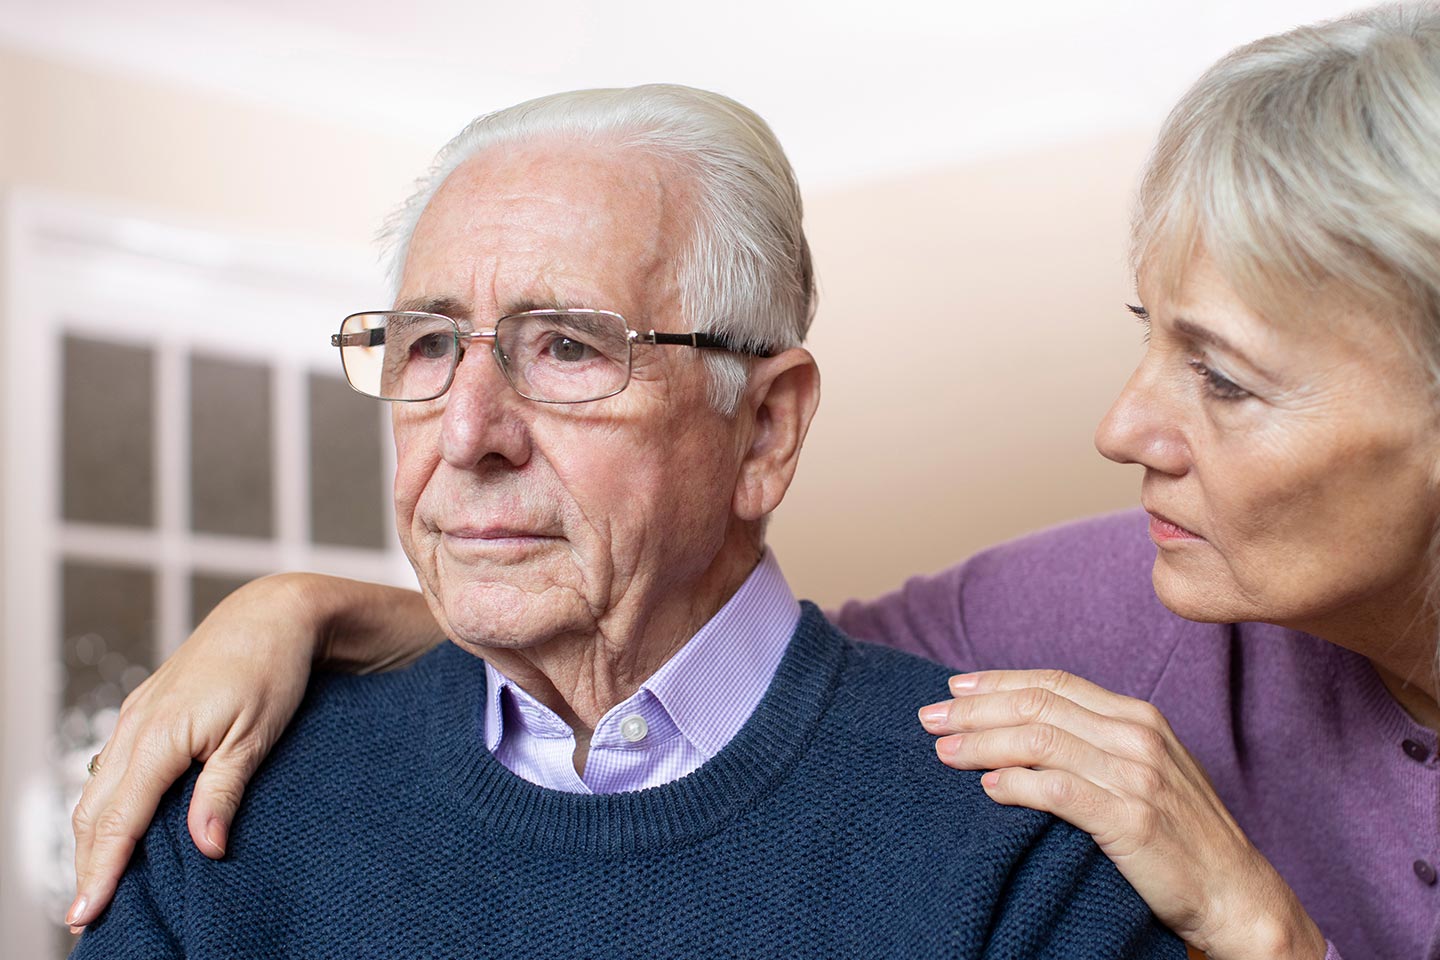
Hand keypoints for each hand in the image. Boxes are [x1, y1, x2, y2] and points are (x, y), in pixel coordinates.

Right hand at [66, 574, 319, 930]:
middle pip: (95, 809)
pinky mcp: (148, 707)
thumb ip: (223, 793)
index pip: (119, 820)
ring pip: (98, 787)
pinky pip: (113, 763)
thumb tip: (205, 848)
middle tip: (85, 913)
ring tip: (95, 880)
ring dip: (92, 835)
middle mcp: (137, 724)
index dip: (101, 870)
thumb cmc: (272, 669)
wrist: (274, 613)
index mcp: (159, 736)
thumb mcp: (255, 736)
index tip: (87, 913)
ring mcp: (138, 714)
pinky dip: (107, 801)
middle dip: (87, 862)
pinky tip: (116, 823)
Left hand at [918, 669, 1326, 959]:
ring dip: (982, 743)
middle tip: (930, 717)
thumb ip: (1095, 742)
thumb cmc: (1181, 836)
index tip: (954, 686)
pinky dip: (1015, 784)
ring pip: (1039, 741)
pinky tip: (987, 788)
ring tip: (944, 751)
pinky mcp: (1131, 818)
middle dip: (976, 708)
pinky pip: (1057, 790)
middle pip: (1038, 705)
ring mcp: (1137, 775)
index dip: (999, 681)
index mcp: (1138, 716)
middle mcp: (1137, 736)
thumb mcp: (1144, 771)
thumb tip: (1023, 728)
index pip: (1054, 683)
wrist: (1236, 895)